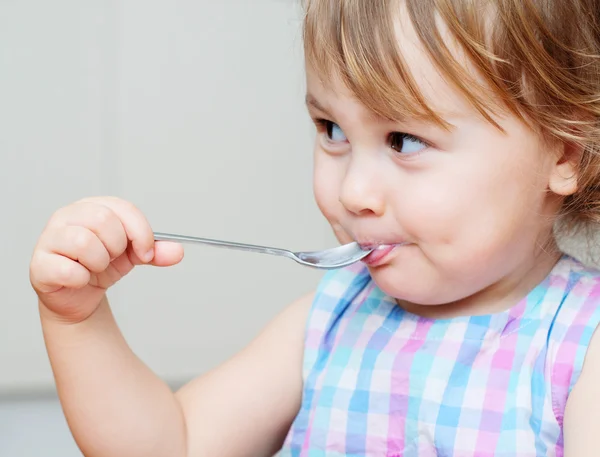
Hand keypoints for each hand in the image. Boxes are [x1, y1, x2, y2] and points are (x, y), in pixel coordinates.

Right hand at [30, 197, 183, 322]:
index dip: (141, 232)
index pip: (122, 208)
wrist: (79, 296)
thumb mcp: (134, 255)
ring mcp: (49, 238)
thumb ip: (156, 251)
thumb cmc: (102, 266)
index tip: (147, 253)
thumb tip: (177, 251)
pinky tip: (79, 279)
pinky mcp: (39, 264)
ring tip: (95, 268)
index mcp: (92, 207)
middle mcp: (67, 216)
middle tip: (113, 259)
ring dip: (99, 262)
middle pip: (103, 220)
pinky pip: (68, 269)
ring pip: (84, 242)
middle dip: (117, 247)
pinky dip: (81, 279)